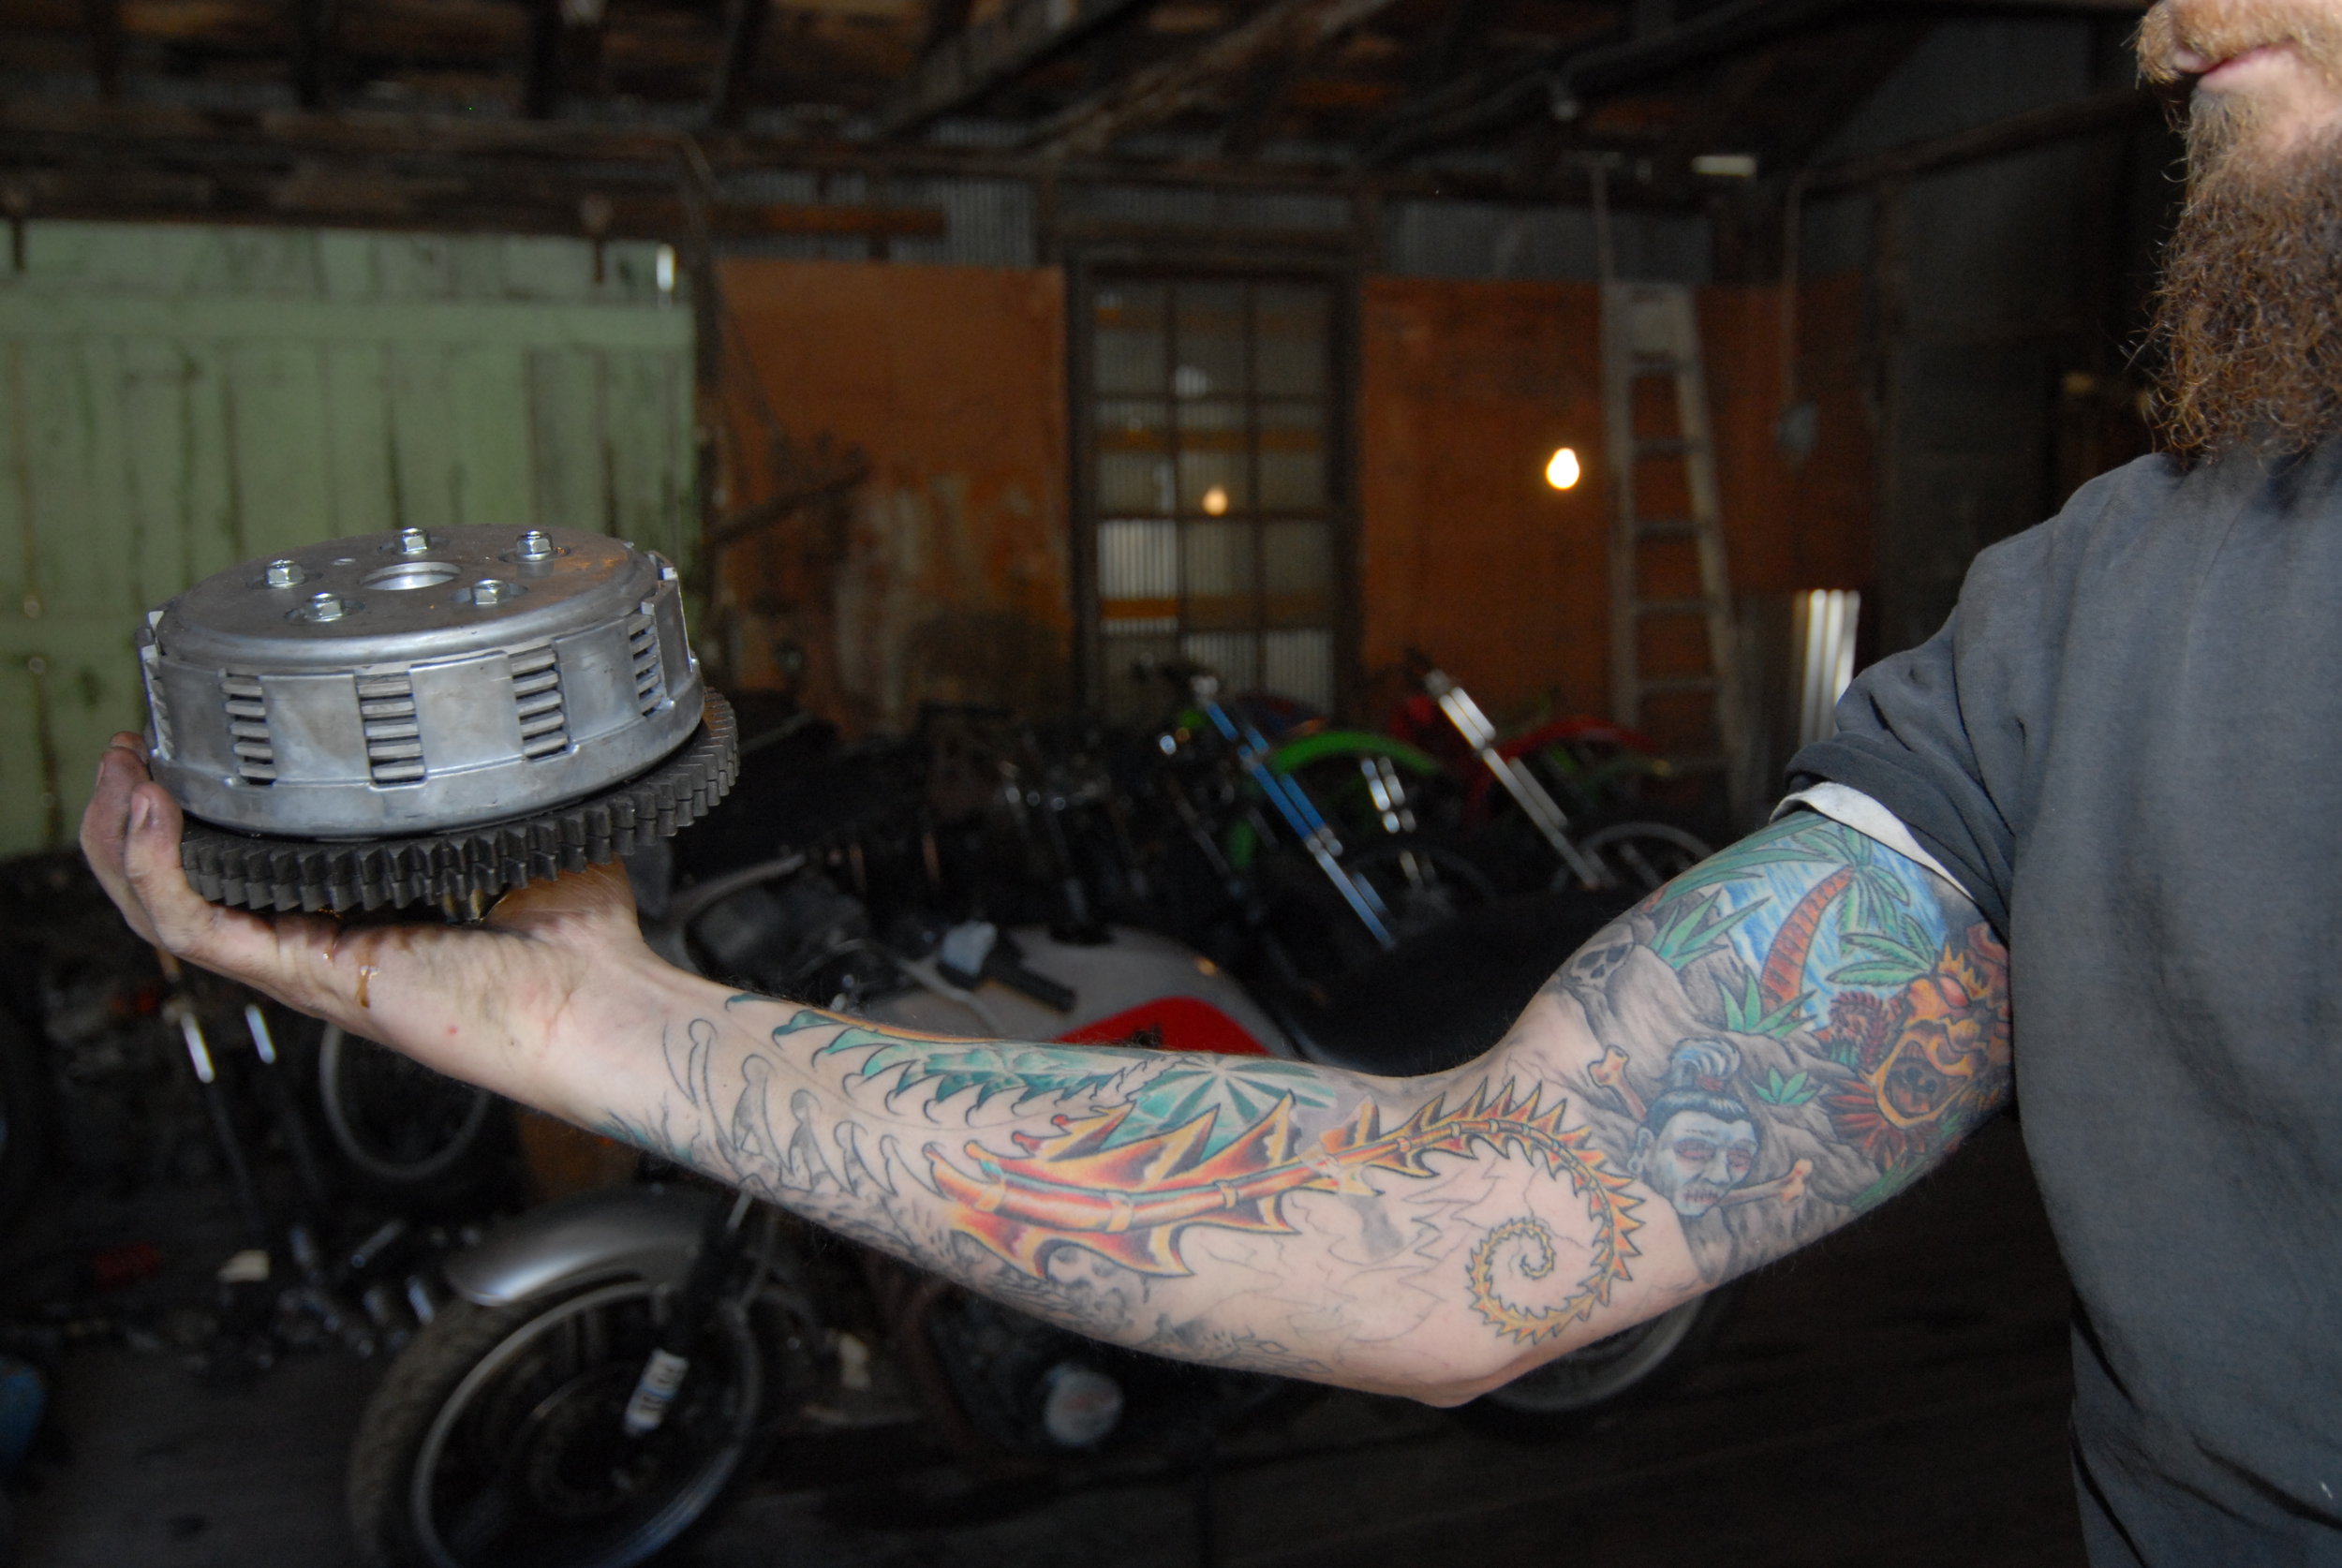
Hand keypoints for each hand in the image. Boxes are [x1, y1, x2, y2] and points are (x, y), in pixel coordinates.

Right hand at [79, 733, 655, 1108]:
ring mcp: (309, 964)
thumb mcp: (524, 836)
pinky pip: (202, 930)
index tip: (187, 745)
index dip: (199, 814)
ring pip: (170, 910)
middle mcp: (319, 942)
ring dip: (127, 837)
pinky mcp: (313, 977)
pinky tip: (155, 815)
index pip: (246, 870)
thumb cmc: (581, 946)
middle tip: (131, 752)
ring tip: (123, 772)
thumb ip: (495, 787)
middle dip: (135, 817)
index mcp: (357, 914)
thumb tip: (504, 719)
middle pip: (183, 889)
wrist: (602, 1007)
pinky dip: (161, 871)